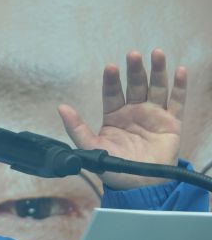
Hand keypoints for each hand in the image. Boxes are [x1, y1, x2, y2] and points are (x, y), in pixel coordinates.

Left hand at [58, 49, 185, 189]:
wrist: (140, 186)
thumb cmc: (114, 168)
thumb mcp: (91, 148)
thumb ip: (76, 128)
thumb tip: (61, 107)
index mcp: (114, 116)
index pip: (112, 93)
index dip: (112, 80)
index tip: (110, 67)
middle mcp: (134, 112)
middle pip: (135, 85)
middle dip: (135, 69)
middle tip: (134, 54)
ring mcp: (154, 115)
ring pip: (156, 88)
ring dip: (157, 70)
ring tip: (156, 53)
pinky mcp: (172, 123)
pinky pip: (177, 102)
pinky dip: (179, 86)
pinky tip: (179, 70)